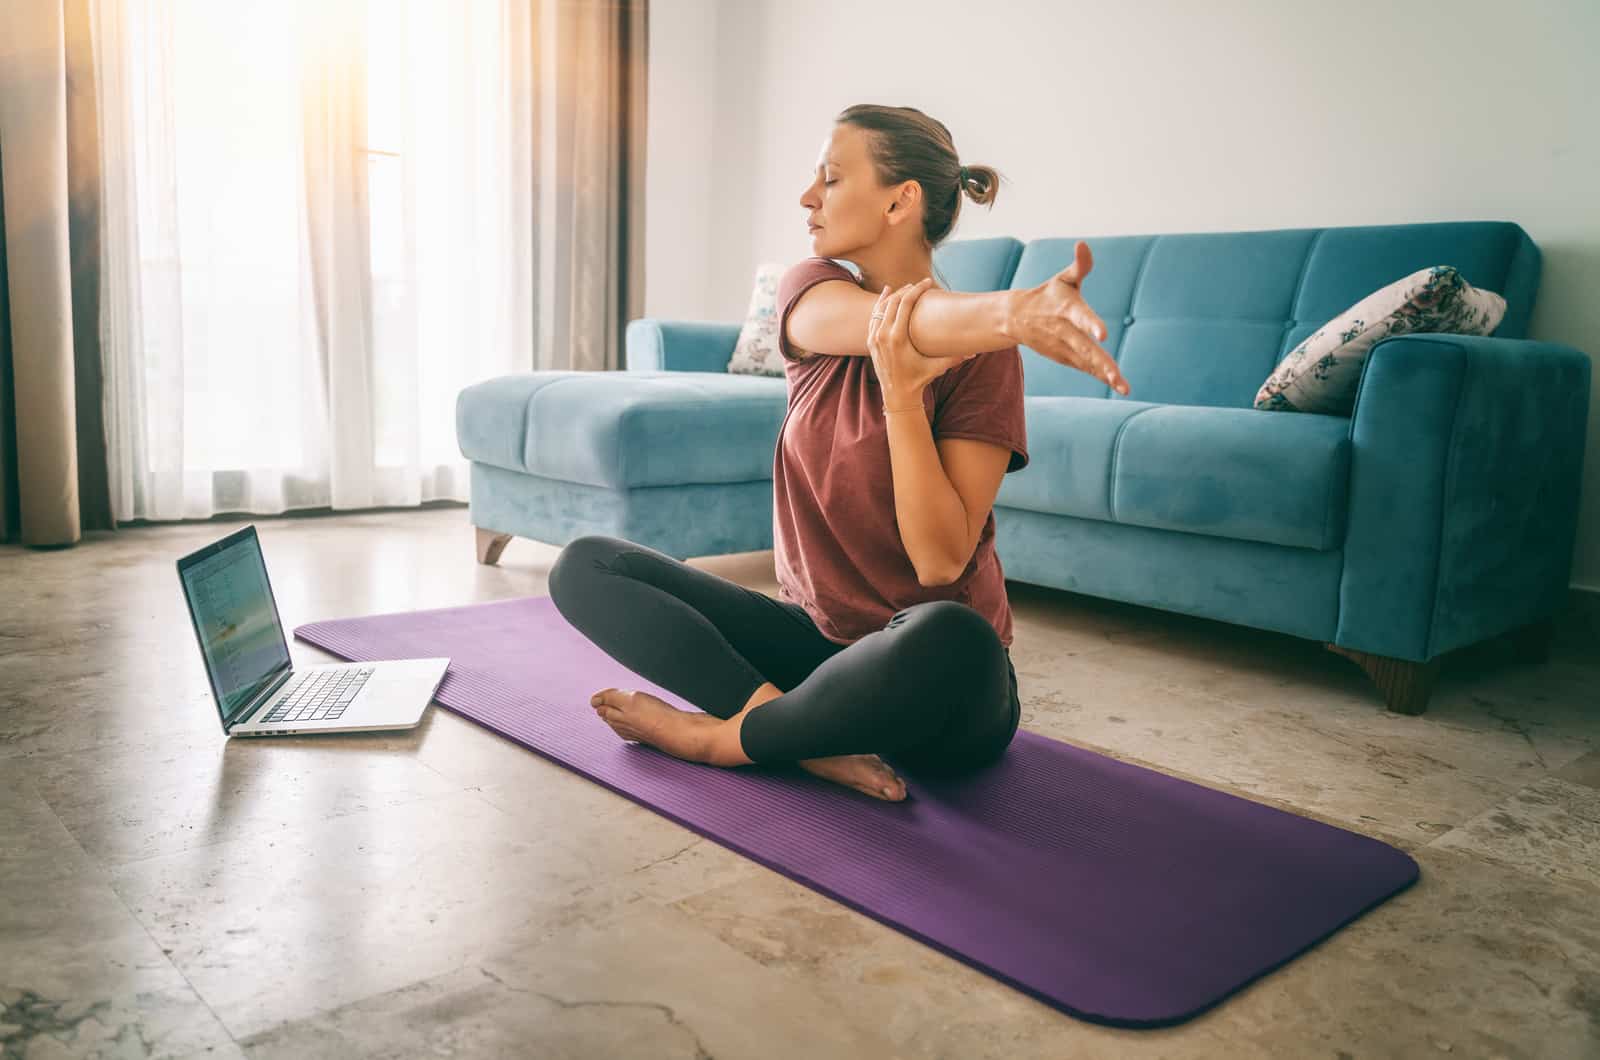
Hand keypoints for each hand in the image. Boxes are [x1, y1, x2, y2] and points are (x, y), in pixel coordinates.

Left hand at [867, 278, 975, 406]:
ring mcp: (874, 337)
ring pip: (882, 307)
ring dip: (894, 295)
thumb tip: (975, 351)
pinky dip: (881, 304)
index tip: (928, 282)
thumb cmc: (918, 380)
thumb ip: (955, 358)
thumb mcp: (937, 368)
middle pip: (894, 301)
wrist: (897, 396)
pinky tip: (888, 294)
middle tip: (920, 285)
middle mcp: (883, 335)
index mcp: (898, 338)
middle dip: (907, 290)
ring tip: (907, 287)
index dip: (917, 290)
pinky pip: (874, 316)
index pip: (906, 304)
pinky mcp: (870, 341)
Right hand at [1004, 241, 1130, 395]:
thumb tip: (1083, 244)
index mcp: (1066, 309)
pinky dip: (1100, 376)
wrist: (1017, 317)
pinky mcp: (1065, 357)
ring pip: (1086, 362)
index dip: (1091, 324)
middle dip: (1100, 362)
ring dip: (1104, 374)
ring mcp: (1063, 348)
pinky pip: (1085, 368)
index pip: (1079, 316)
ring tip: (1122, 387)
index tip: (1103, 335)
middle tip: (1116, 374)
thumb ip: (1079, 265)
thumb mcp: (1063, 278)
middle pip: (1084, 348)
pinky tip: (1118, 386)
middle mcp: (1064, 331)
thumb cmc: (1048, 295)